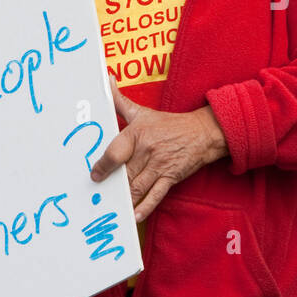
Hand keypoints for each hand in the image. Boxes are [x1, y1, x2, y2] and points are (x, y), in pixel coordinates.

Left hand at [90, 80, 228, 221]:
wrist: (202, 133)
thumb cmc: (169, 124)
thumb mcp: (142, 111)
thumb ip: (119, 100)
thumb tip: (106, 80)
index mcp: (138, 134)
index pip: (115, 152)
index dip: (103, 166)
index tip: (94, 175)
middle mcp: (147, 151)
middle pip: (124, 174)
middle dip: (112, 187)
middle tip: (98, 197)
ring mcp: (160, 166)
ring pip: (137, 187)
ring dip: (125, 200)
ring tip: (112, 209)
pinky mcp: (171, 178)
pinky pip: (155, 196)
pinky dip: (144, 208)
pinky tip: (134, 217)